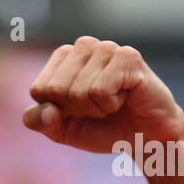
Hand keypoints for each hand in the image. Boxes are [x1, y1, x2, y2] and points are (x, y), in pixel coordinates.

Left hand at [22, 37, 183, 152]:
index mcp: (63, 58)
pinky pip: (100, 91)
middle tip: (98, 107)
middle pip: (56, 89)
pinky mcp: (128, 57)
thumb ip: (40, 122)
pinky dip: (110, 104)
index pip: (38, 89)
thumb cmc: (103, 127)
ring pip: (78, 91)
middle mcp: (84, 46)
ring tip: (113, 102)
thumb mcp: (62, 130)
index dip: (57, 111)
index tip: (78, 110)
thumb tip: (46, 110)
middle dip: (76, 110)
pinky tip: (125, 98)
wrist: (144, 136)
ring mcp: (107, 48)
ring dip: (95, 108)